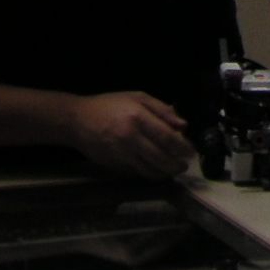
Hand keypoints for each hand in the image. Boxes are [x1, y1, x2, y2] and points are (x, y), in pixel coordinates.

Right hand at [66, 91, 193, 177]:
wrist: (77, 121)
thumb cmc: (109, 105)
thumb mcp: (137, 97)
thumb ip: (162, 110)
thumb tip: (183, 125)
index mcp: (137, 117)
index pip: (167, 137)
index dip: (182, 147)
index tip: (191, 151)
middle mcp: (130, 138)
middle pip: (161, 158)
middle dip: (176, 164)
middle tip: (185, 165)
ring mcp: (121, 154)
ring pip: (150, 170)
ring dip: (165, 172)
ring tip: (173, 169)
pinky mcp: (115, 165)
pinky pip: (138, 172)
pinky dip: (150, 172)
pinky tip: (156, 168)